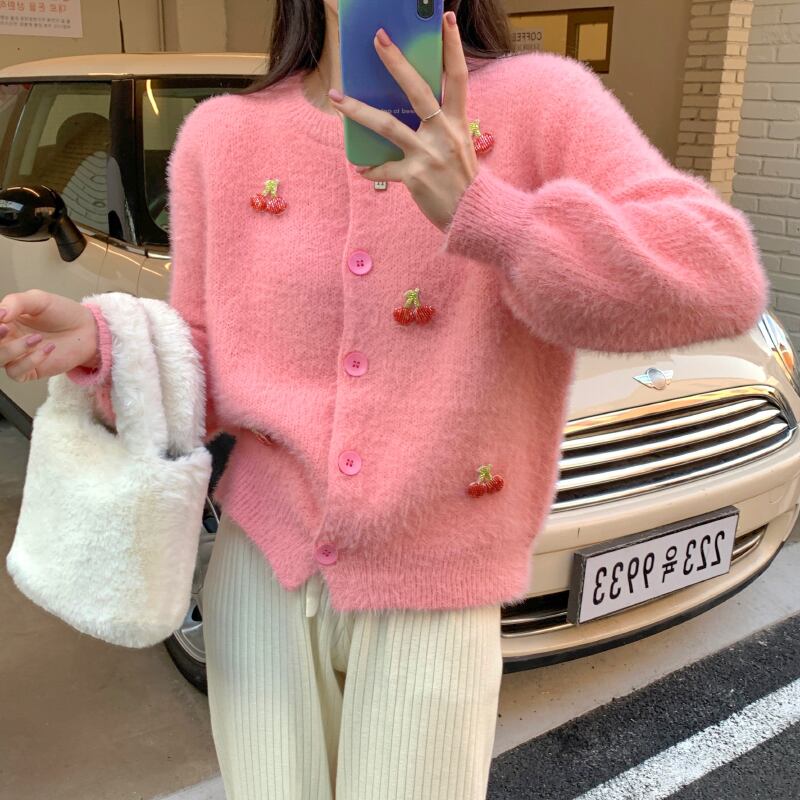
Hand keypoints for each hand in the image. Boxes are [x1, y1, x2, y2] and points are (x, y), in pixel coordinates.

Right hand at [0, 289, 98, 382]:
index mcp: (4, 321)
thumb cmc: (63, 313)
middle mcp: (7, 339)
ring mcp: (18, 356)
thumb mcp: (39, 300)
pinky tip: (48, 349)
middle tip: (6, 328)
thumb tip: (0, 313)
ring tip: (37, 338)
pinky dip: (30, 361)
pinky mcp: (31, 370)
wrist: (88, 329)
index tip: (3, 316)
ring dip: (13, 349)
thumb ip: (16, 302)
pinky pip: (17, 372)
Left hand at [328, 10, 478, 230]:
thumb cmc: (462, 180)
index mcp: (457, 121)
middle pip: (418, 90)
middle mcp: (443, 133)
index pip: (457, 76)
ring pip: (388, 125)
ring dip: (358, 110)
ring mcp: (428, 154)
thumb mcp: (458, 145)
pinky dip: (372, 168)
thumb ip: (439, 125)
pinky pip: (385, 168)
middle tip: (378, 39)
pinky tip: (360, 168)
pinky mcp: (415, 176)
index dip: (453, 47)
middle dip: (397, 63)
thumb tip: (408, 110)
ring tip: (336, 97)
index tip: (446, 19)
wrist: (473, 215)